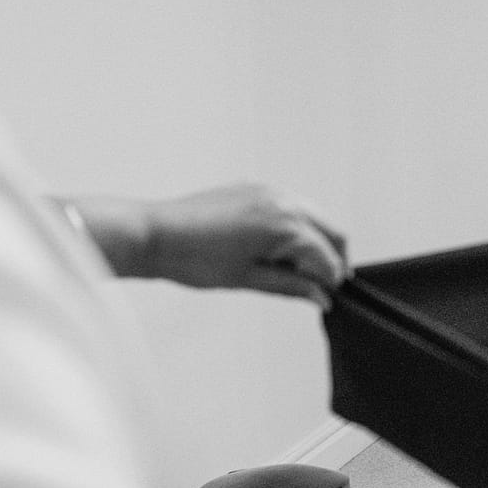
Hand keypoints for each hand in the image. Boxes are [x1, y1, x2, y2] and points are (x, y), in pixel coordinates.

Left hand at [67, 185, 348, 306]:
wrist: (154, 234)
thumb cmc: (193, 258)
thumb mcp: (248, 278)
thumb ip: (291, 286)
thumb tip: (320, 297)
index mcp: (284, 225)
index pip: (327, 255)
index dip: (330, 281)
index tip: (326, 298)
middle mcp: (283, 200)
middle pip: (331, 229)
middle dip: (333, 257)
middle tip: (322, 285)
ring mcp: (269, 190)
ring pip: (314, 214)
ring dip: (316, 240)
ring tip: (297, 270)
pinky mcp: (254, 188)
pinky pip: (291, 205)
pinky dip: (297, 226)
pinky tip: (279, 249)